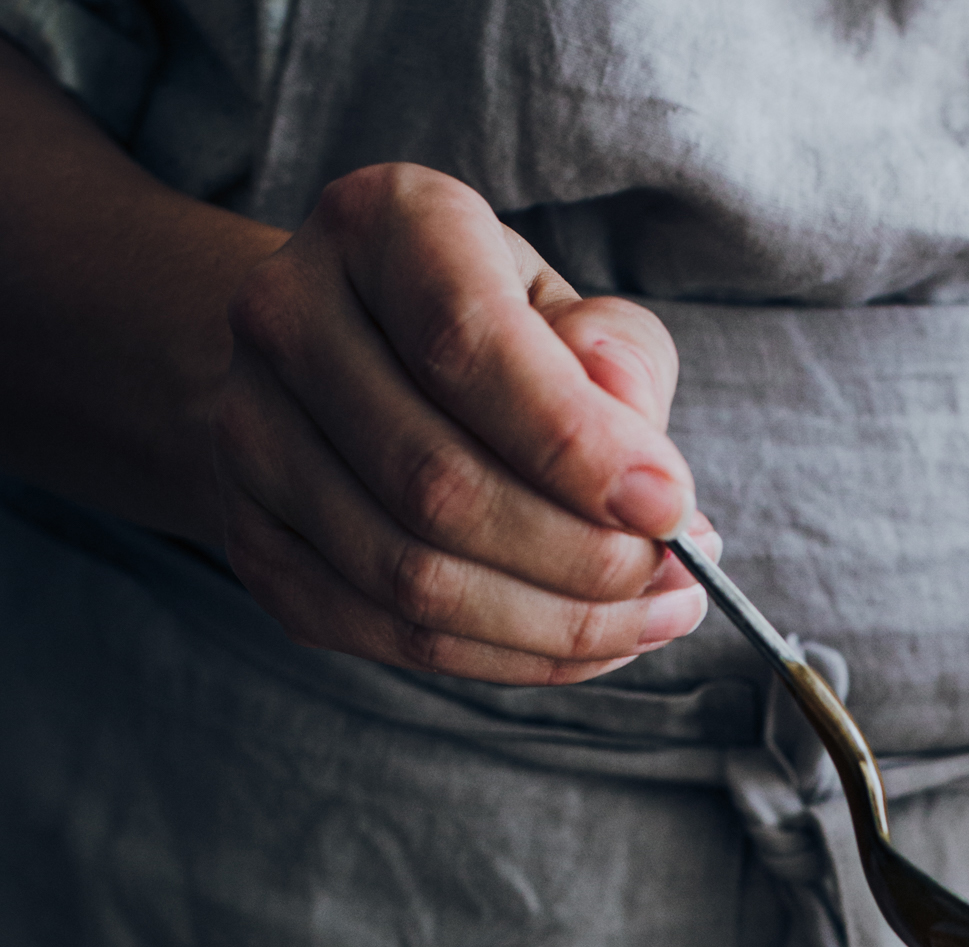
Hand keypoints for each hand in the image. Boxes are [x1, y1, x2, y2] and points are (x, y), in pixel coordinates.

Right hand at [215, 162, 716, 682]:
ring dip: (557, 625)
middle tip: (677, 584)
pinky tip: (586, 645)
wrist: (345, 356)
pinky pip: (394, 637)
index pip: (470, 344)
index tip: (672, 509)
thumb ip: (621, 360)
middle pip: (439, 485)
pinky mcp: (256, 541)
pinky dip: (509, 658)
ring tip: (650, 618)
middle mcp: (288, 318)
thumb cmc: (489, 334)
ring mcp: (250, 435)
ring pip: (413, 581)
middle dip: (582, 560)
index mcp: (380, 226)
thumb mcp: (570, 308)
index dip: (578, 445)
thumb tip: (644, 466)